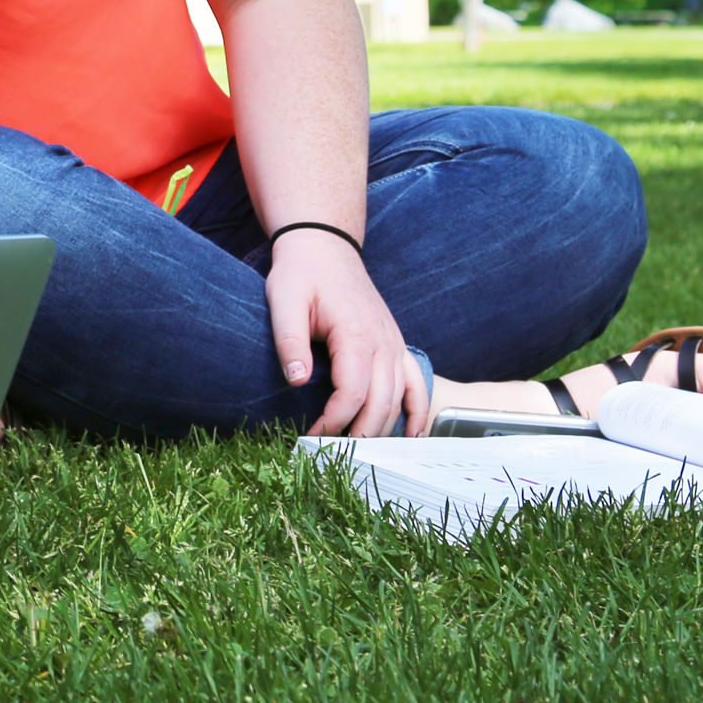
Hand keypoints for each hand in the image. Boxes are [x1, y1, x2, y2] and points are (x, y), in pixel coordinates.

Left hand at [265, 231, 428, 437]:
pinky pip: (417, 383)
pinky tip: (413, 435)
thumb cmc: (302, 273)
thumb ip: (290, 340)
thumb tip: (298, 380)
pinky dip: (418, 411)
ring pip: (401, 398)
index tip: (313, 437)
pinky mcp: (396, 344)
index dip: (335, 421)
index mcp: (356, 333)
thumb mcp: (284, 300)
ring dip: (384, 429)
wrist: (325, 245)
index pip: (353, 392)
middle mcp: (384, 342)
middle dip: (360, 435)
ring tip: (362, 454)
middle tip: (335, 457)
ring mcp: (394, 343)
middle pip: (381, 402)